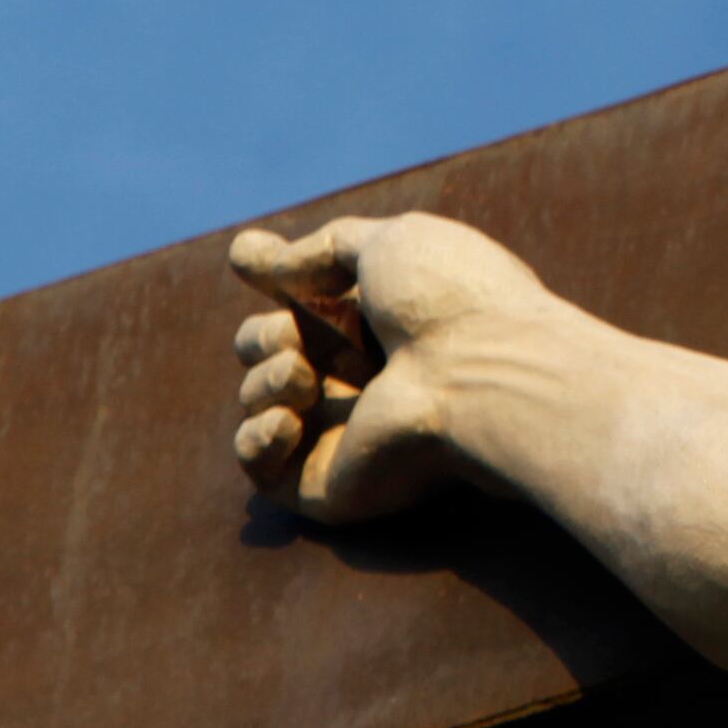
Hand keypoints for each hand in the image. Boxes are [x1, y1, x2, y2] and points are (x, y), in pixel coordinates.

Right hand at [224, 211, 561, 521]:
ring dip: (264, 379)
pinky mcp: (331, 485)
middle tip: (297, 338)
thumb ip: (329, 246)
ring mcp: (347, 433)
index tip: (248, 256)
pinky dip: (256, 439)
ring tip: (302, 376)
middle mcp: (366, 377)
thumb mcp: (395, 242)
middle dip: (264, 334)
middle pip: (267, 348)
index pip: (311, 301)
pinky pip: (261, 467)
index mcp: (385, 322)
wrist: (480, 378)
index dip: (273, 274)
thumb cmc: (450, 303)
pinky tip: (288, 419)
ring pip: (258, 400)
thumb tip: (273, 263)